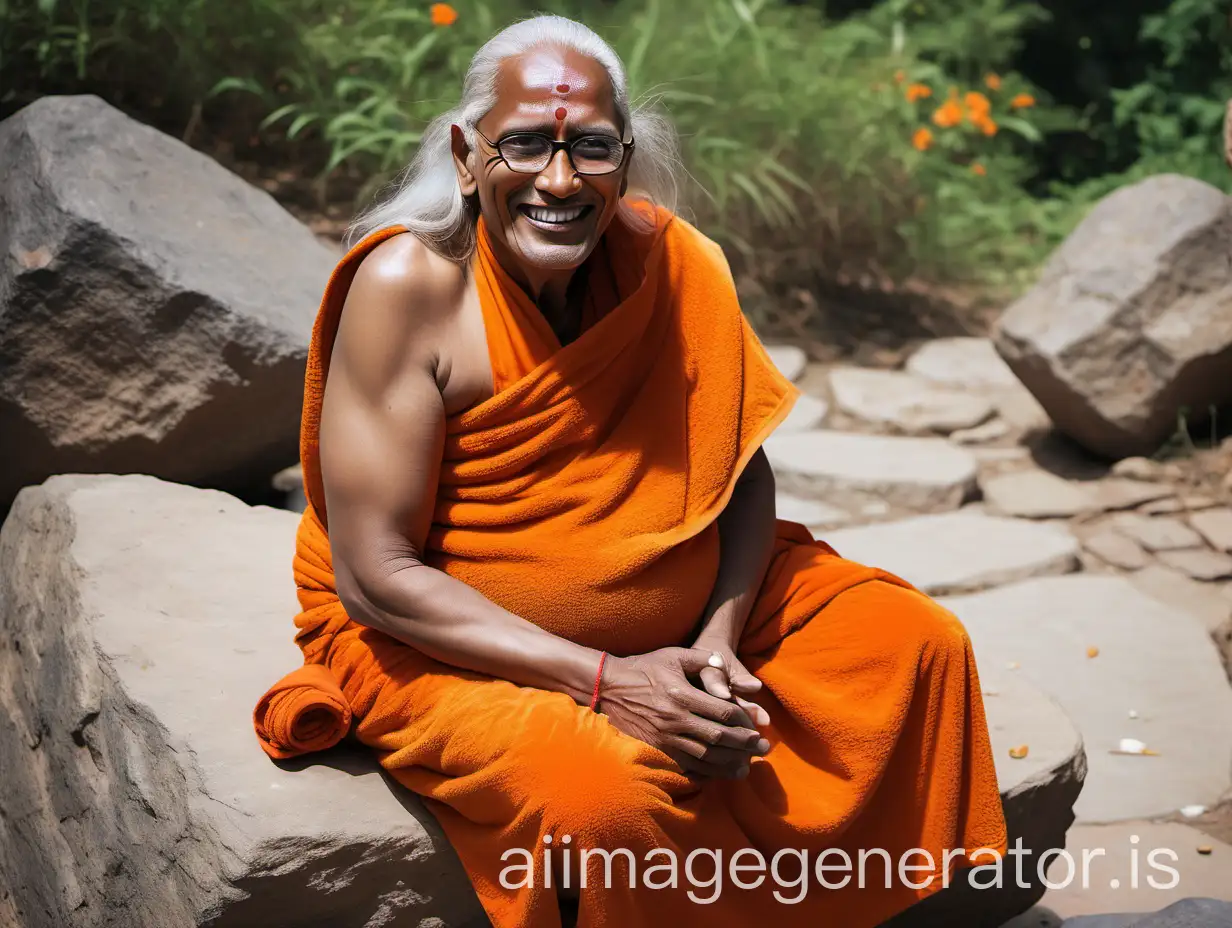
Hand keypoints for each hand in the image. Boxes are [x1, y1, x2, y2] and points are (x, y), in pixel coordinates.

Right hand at [598, 648, 769, 779]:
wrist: (609, 687)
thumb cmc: (645, 668)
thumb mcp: (673, 655)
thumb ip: (702, 659)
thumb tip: (724, 663)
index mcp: (681, 695)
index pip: (722, 711)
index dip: (744, 721)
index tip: (758, 727)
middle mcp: (674, 719)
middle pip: (718, 738)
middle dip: (744, 745)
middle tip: (763, 749)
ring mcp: (664, 737)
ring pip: (705, 757)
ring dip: (729, 763)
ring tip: (747, 767)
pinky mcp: (655, 749)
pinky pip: (686, 766)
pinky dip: (705, 772)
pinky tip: (719, 773)